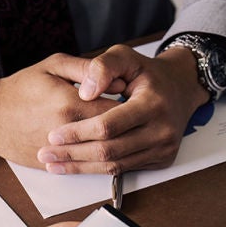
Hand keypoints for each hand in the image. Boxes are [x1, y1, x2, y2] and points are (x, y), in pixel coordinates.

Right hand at [0, 54, 121, 167]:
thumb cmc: (21, 89)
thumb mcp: (55, 66)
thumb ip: (89, 69)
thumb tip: (119, 80)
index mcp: (71, 104)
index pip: (117, 111)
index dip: (131, 105)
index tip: (135, 99)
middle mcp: (67, 132)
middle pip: (113, 135)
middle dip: (128, 127)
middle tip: (133, 117)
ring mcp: (60, 151)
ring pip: (102, 155)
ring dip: (116, 145)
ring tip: (120, 132)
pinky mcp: (54, 164)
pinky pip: (84, 166)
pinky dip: (98, 158)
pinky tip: (103, 146)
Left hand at [34, 44, 210, 173]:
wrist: (181, 88)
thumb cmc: (146, 72)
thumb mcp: (125, 56)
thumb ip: (103, 67)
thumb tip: (84, 93)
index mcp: (153, 103)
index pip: (108, 126)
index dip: (78, 133)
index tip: (53, 135)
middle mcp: (162, 130)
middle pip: (108, 150)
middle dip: (73, 154)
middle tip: (44, 154)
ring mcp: (164, 148)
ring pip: (114, 165)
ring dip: (80, 167)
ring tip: (53, 164)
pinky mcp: (162, 160)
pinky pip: (123, 169)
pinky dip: (96, 169)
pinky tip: (74, 165)